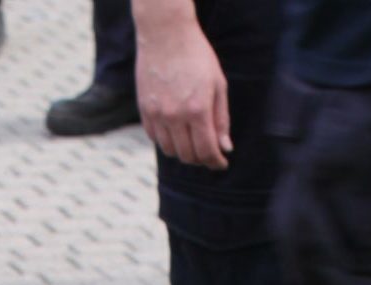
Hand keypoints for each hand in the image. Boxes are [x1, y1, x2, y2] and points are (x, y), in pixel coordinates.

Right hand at [136, 17, 231, 168]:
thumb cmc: (197, 56)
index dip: (215, 162)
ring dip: (183, 152)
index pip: (206, 151)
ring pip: (170, 151)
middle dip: (201, 158)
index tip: (221, 164)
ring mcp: (158, 114)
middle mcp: (176, 116)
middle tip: (208, 152)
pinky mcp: (145, 110)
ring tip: (192, 142)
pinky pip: (155, 138)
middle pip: (188, 155)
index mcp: (198, 110)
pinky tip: (175, 131)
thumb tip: (225, 148)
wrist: (166, 33)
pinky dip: (167, 141)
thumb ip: (221, 119)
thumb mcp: (218, 84)